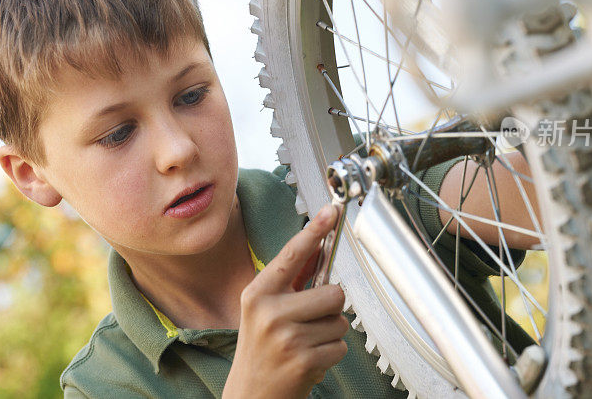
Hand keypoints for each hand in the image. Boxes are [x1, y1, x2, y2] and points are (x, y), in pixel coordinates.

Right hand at [223, 204, 348, 398]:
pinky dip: (331, 354)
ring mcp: (286, 337)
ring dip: (330, 334)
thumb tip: (320, 248)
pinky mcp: (303, 360)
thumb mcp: (265, 310)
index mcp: (258, 293)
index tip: (331, 211)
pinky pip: (340, 346)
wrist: (251, 395)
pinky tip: (310, 360)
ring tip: (307, 343)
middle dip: (331, 308)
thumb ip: (292, 281)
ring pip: (340, 321)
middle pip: (333, 292)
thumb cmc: (262, 349)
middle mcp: (269, 312)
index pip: (292, 254)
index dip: (315, 231)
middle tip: (310, 321)